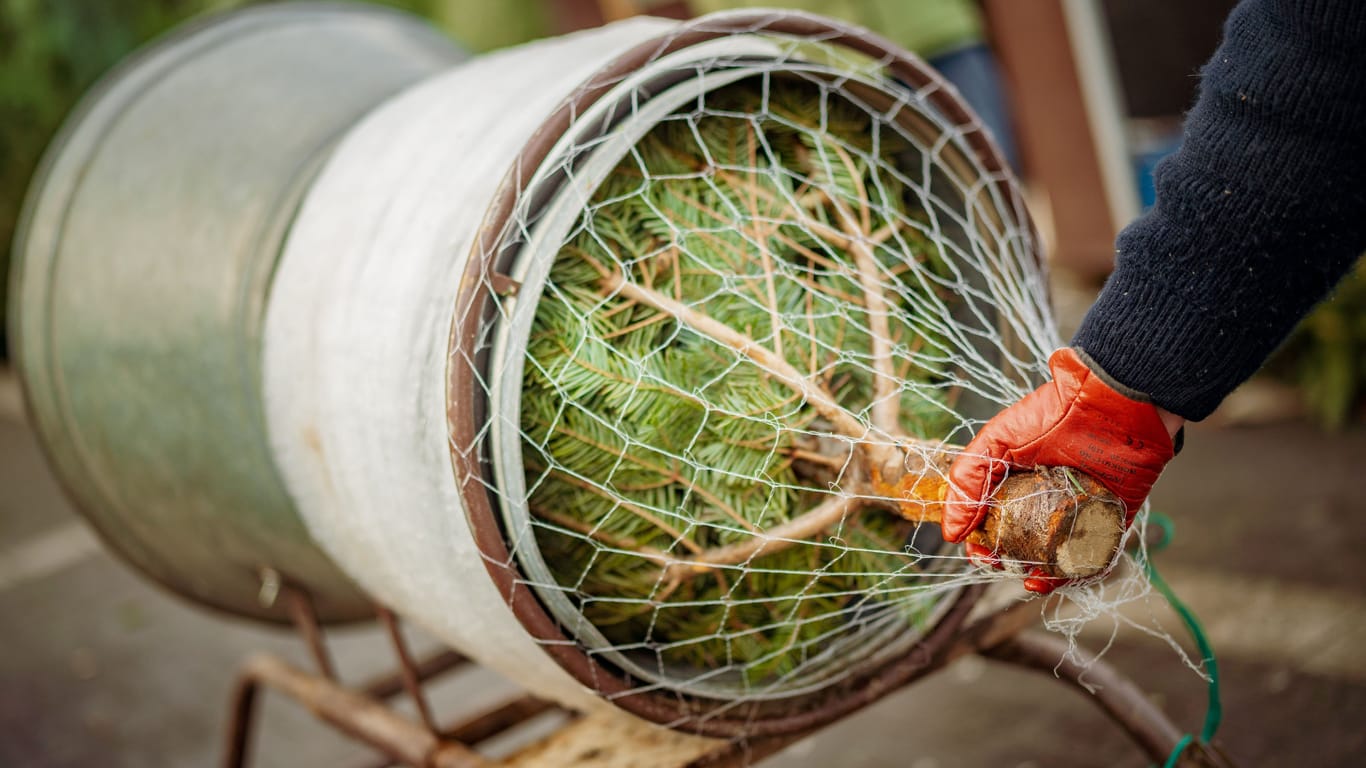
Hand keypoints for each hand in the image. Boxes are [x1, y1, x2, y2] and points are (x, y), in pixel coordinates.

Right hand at [943, 347, 1179, 592]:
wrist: (1114, 404)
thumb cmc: (1054, 414)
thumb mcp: (997, 441)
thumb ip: (967, 482)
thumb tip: (951, 532)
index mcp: (1018, 479)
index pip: (994, 518)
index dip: (981, 539)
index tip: (976, 551)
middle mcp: (1047, 498)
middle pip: (1022, 541)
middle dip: (1007, 559)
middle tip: (999, 564)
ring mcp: (1078, 511)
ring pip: (1055, 553)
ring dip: (1038, 572)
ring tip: (1027, 578)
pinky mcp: (1110, 520)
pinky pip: (1091, 555)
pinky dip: (1072, 572)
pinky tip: (1053, 577)